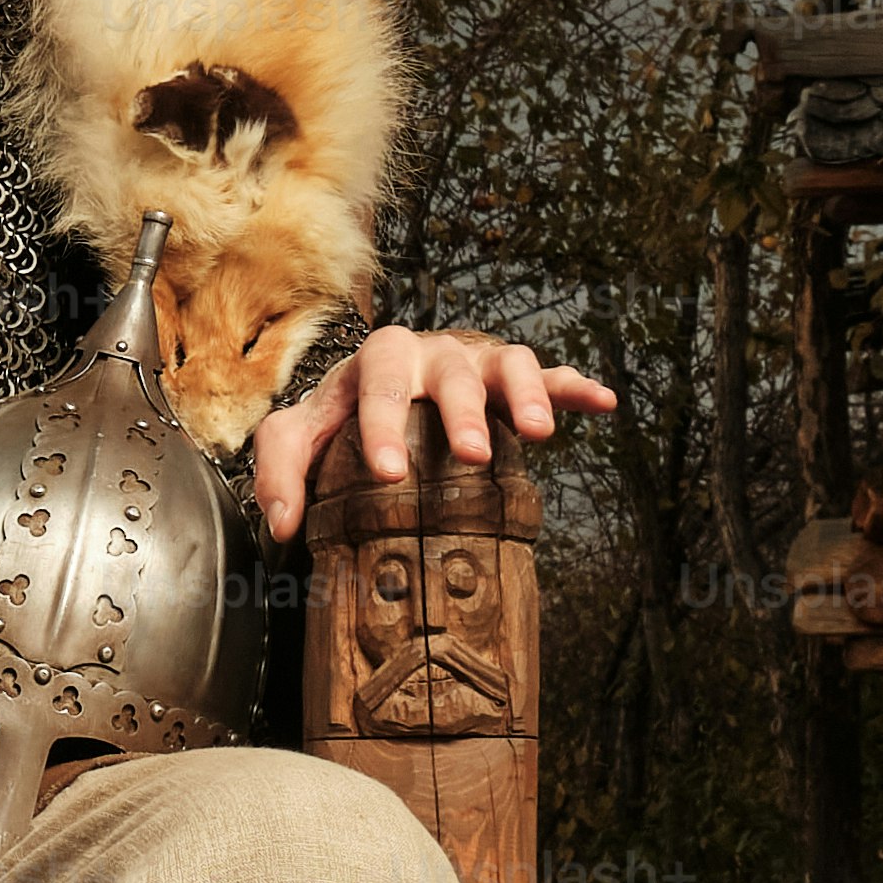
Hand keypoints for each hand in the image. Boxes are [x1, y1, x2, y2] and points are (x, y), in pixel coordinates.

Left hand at [250, 326, 616, 541]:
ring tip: (540, 433)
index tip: (389, 473)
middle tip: (472, 456)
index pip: (374, 387)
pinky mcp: (509, 376)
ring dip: (523, 393)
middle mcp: (427, 355)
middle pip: (446, 370)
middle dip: (460, 411)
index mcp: (373, 365)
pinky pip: (547, 373)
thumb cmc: (342, 414)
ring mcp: (473, 362)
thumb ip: (280, 470)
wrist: (384, 379)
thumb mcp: (301, 434)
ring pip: (504, 362)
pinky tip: (602, 403)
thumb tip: (281, 527)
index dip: (381, 425)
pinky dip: (573, 386)